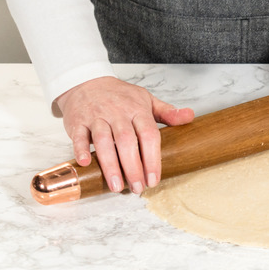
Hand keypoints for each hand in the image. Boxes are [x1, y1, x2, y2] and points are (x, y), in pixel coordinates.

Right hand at [55, 77, 194, 194]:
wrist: (87, 82)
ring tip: (117, 186)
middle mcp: (117, 113)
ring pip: (103, 141)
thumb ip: (168, 112)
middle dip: (133, 167)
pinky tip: (86, 163)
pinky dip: (80, 149)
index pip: (149, 135)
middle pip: (127, 141)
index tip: (154, 179)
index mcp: (137, 110)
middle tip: (138, 187)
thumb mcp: (147, 100)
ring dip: (110, 165)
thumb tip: (191, 116)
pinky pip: (78, 135)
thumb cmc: (120, 96)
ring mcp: (96, 116)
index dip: (152, 159)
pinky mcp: (77, 120)